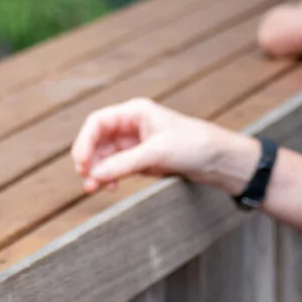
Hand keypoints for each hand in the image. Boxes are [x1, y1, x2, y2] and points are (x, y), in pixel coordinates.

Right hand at [70, 98, 259, 194]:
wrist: (220, 159)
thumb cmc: (194, 145)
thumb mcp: (157, 153)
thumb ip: (123, 163)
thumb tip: (94, 174)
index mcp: (134, 112)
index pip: (97, 123)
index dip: (84, 142)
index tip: (81, 164)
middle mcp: (131, 125)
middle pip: (96, 141)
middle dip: (89, 161)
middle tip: (86, 181)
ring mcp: (134, 143)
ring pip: (103, 156)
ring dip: (97, 172)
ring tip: (94, 189)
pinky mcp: (140, 158)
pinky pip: (115, 167)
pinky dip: (109, 177)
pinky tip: (111, 187)